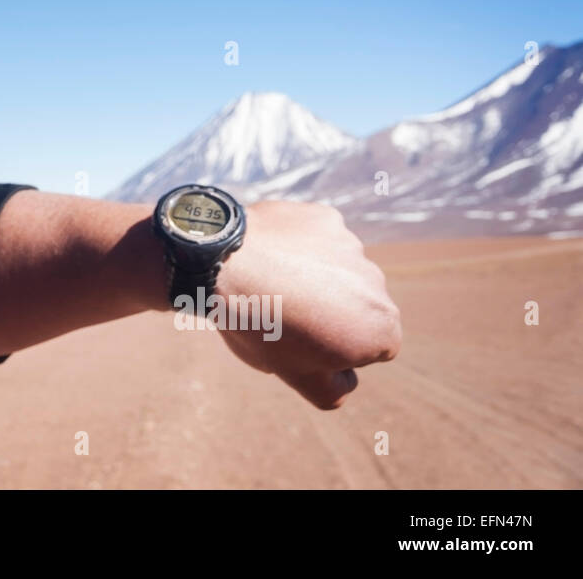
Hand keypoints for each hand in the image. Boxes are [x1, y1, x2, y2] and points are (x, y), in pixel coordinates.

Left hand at [212, 201, 401, 408]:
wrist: (225, 265)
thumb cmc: (263, 327)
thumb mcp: (297, 377)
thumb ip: (333, 390)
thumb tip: (346, 379)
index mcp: (382, 328)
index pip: (370, 349)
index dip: (334, 350)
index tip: (301, 342)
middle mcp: (378, 283)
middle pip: (355, 307)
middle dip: (329, 311)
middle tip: (283, 314)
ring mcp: (351, 245)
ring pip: (336, 270)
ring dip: (313, 277)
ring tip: (271, 285)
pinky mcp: (324, 217)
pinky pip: (316, 238)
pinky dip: (298, 247)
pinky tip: (269, 256)